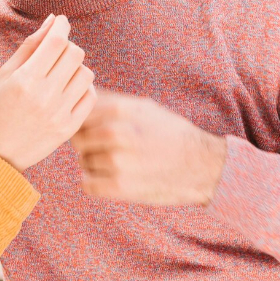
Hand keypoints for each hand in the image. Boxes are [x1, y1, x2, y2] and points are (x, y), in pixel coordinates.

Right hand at [0, 15, 96, 170]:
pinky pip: (90, 96)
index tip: (60, 22)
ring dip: (76, 67)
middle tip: (57, 51)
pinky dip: (83, 87)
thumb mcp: (5, 74)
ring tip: (62, 73)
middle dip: (68, 45)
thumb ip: (30, 46)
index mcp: (25, 80)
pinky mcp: (69, 128)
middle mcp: (44, 96)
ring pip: (86, 74)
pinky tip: (69, 89)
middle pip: (75, 54)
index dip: (61, 25)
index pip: (56, 41)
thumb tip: (52, 21)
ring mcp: (59, 114)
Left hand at [70, 91, 227, 205]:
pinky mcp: (119, 186)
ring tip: (120, 164)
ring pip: (84, 162)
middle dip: (88, 144)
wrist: (201, 165)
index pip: (79, 115)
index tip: (96, 131)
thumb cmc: (170, 133)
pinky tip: (113, 180)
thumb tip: (81, 93)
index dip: (85, 124)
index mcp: (119, 109)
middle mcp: (115, 132)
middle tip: (108, 150)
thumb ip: (110, 101)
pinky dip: (96, 184)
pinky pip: (87, 185)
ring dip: (95, 166)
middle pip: (78, 139)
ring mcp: (116, 160)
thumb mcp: (143, 107)